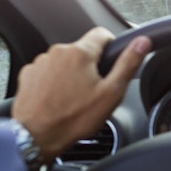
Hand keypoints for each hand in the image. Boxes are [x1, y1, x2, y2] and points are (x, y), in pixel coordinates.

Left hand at [11, 28, 149, 160]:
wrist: (37, 136)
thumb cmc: (74, 118)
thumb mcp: (111, 93)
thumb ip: (127, 64)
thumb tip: (142, 41)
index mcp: (80, 53)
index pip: (102, 34)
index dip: (111, 46)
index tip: (111, 63)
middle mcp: (57, 52)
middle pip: (82, 50)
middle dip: (90, 66)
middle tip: (93, 90)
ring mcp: (40, 63)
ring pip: (64, 61)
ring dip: (71, 74)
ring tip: (73, 98)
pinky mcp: (28, 75)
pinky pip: (47, 71)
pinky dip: (54, 81)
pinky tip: (57, 99)